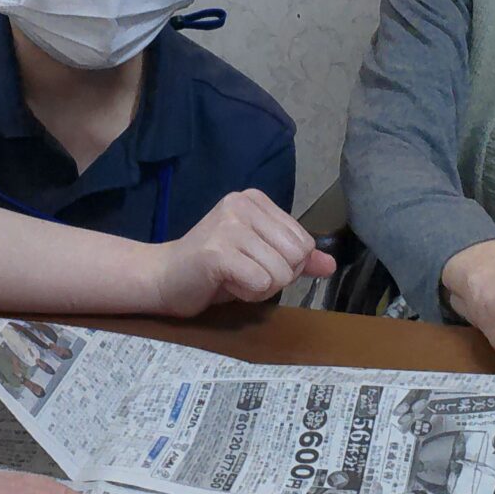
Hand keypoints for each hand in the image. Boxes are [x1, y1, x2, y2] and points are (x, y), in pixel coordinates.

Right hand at [144, 189, 336, 313]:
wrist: (164, 277)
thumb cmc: (214, 269)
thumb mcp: (261, 257)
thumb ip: (296, 258)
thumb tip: (331, 265)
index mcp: (256, 200)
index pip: (304, 242)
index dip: (286, 264)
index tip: (253, 261)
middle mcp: (242, 205)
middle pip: (297, 256)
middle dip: (276, 277)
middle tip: (243, 272)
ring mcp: (229, 226)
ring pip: (281, 273)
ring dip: (260, 287)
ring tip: (232, 277)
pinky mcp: (218, 251)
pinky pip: (260, 283)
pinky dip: (246, 293)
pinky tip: (224, 282)